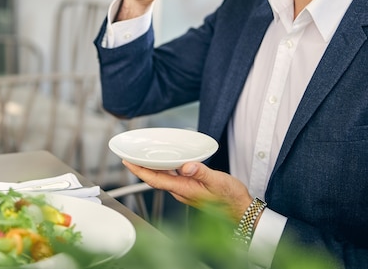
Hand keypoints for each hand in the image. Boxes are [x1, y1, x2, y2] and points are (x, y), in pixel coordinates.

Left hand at [123, 160, 252, 221]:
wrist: (240, 210)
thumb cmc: (230, 198)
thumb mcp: (217, 181)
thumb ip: (201, 172)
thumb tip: (185, 166)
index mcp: (184, 189)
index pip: (155, 179)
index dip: (139, 171)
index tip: (127, 162)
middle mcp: (181, 192)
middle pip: (155, 179)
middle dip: (140, 169)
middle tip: (130, 156)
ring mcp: (185, 192)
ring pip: (163, 179)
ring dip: (151, 169)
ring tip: (143, 157)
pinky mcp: (190, 190)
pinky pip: (172, 179)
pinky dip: (165, 169)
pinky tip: (166, 162)